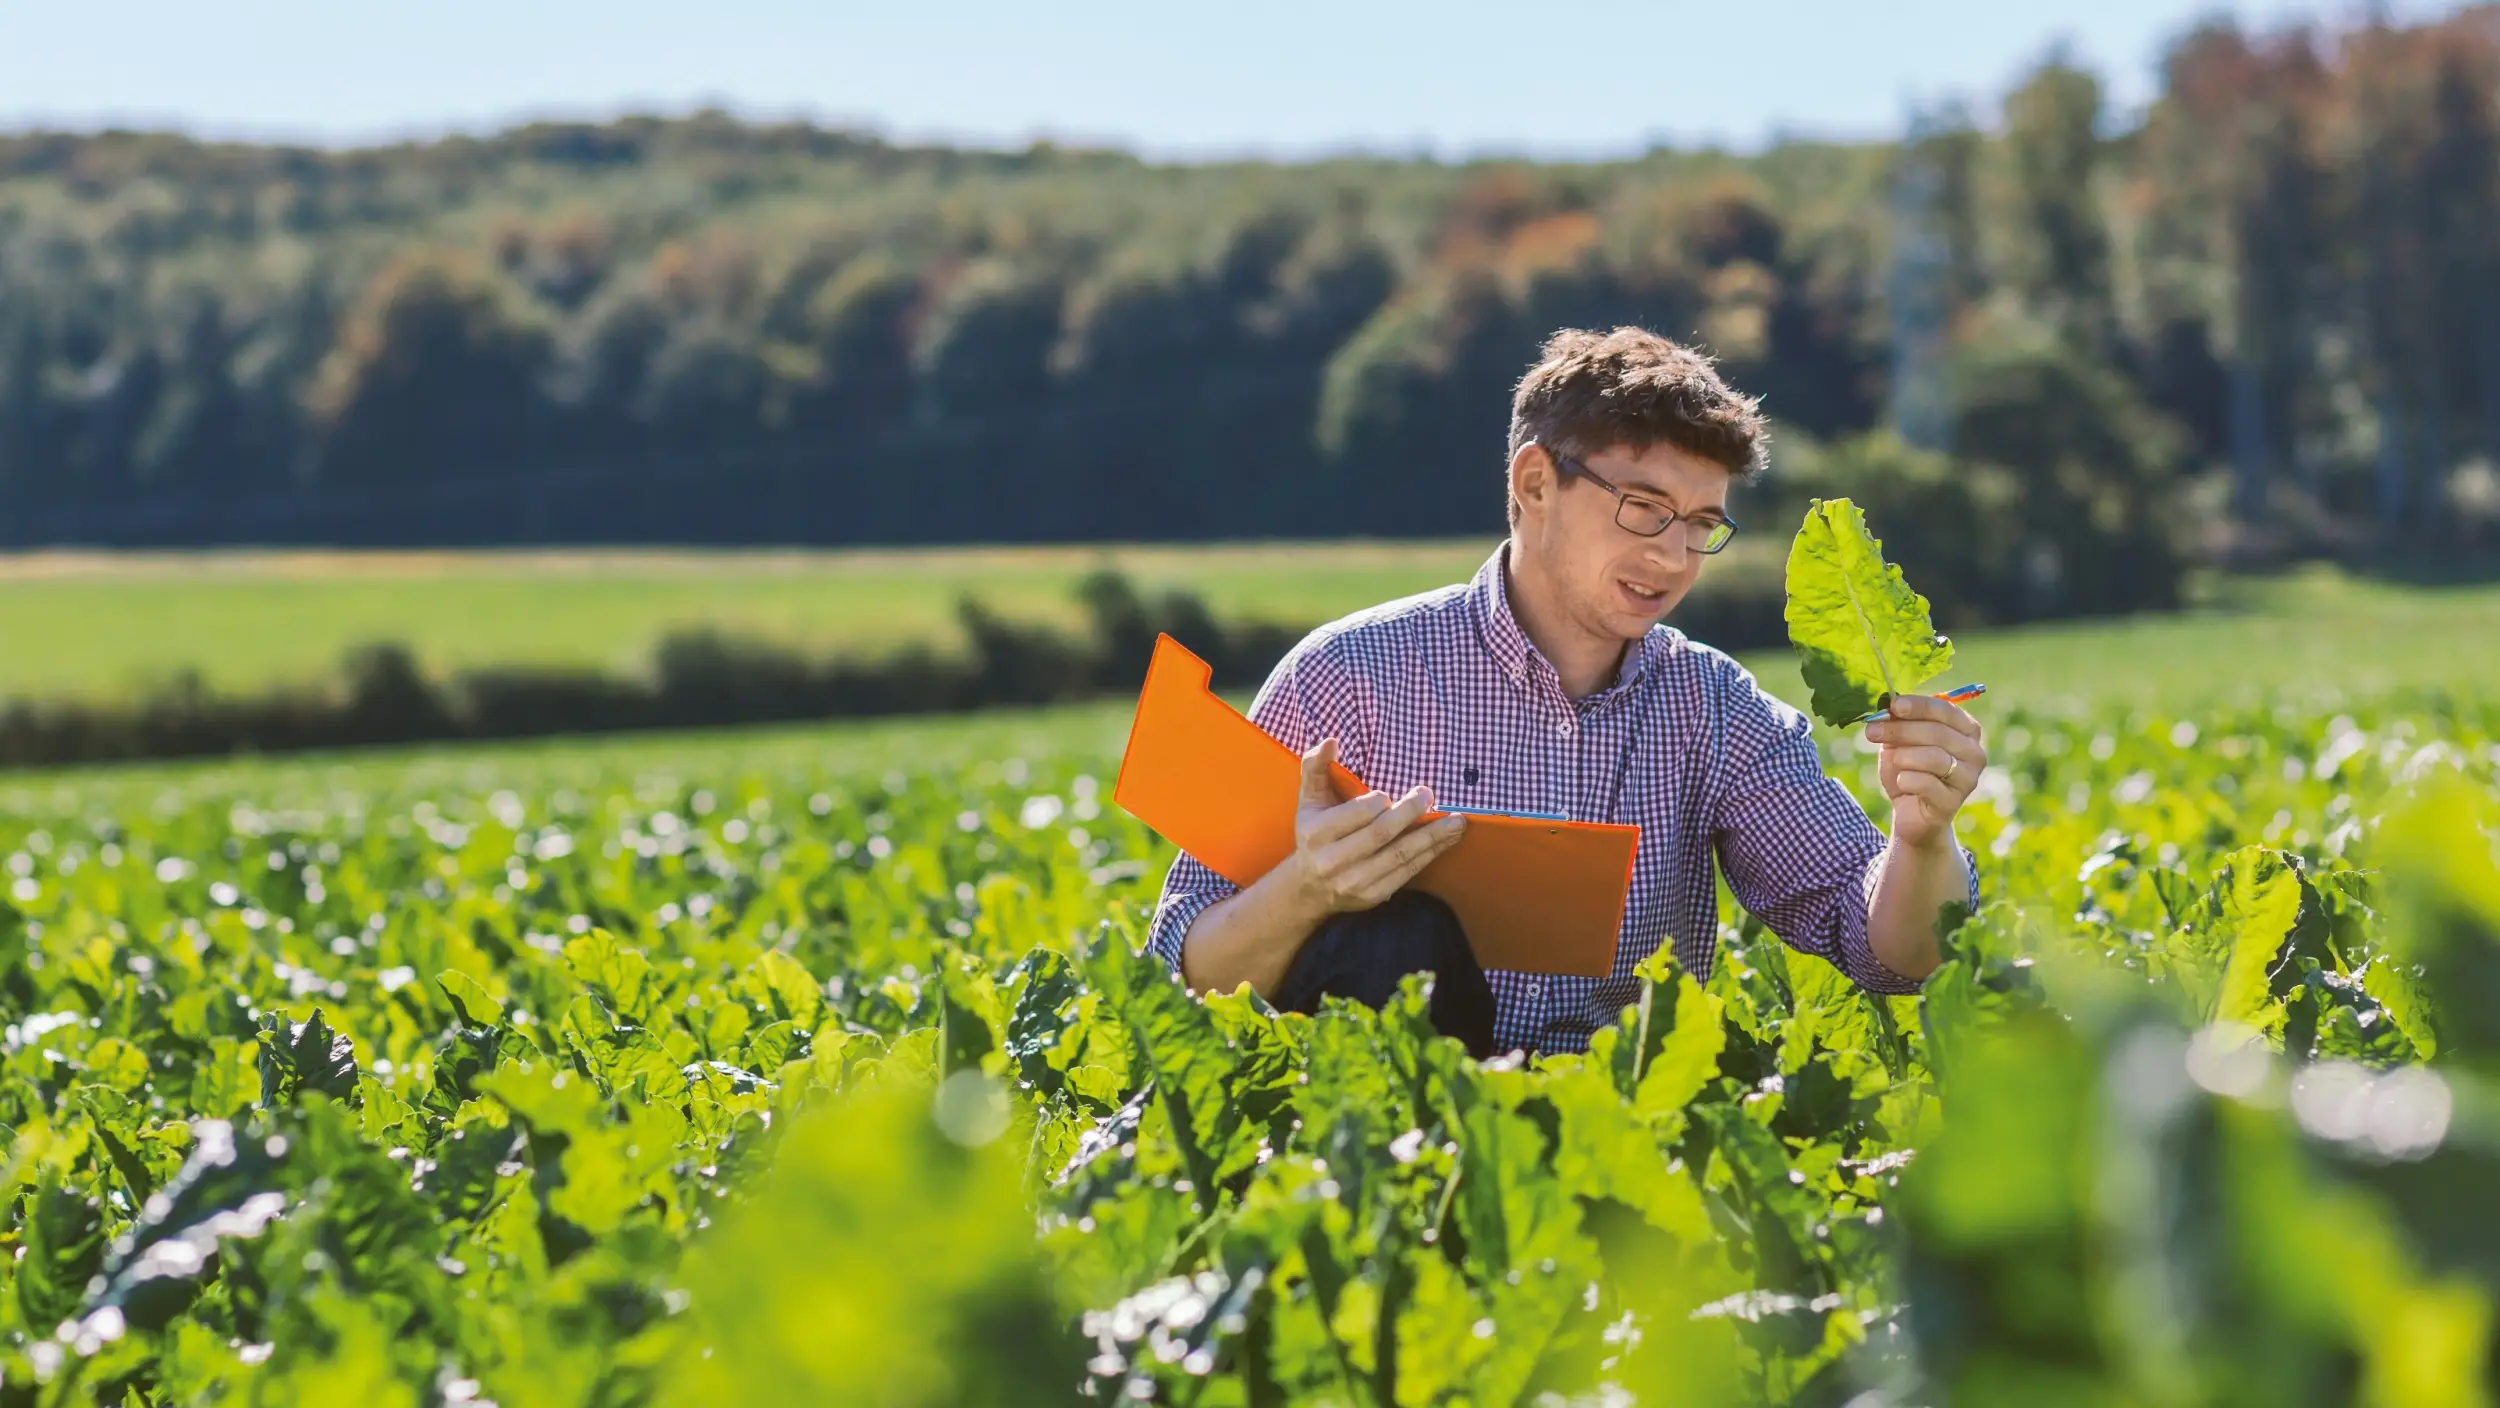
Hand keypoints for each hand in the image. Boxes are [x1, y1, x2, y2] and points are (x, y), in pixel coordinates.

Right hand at [1285, 737, 1467, 918]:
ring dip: (1432, 837)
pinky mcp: (1373, 895)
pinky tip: (1446, 841)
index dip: (1378, 803)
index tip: (1389, 794)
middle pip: (1381, 834)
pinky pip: (1407, 873)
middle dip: (1410, 813)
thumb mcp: (1308, 800)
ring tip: (1457, 822)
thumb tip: (1331, 741)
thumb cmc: (1313, 835)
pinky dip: (1429, 855)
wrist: (1309, 888)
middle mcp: (1333, 861)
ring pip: (1400, 855)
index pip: (1356, 814)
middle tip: (1429, 795)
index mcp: (1317, 833)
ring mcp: (1355, 882)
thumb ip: (1315, 767)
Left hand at [1865, 694, 1985, 850]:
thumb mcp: (1899, 743)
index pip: (1946, 711)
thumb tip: (1888, 707)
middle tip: (1872, 731)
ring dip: (1903, 756)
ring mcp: (1968, 779)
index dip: (1919, 706)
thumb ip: (1898, 723)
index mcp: (1967, 731)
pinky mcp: (1953, 802)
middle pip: (1938, 733)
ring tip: (1893, 761)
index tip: (1894, 705)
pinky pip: (1927, 783)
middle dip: (1901, 730)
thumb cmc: (1908, 771)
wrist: (1911, 814)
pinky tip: (1901, 782)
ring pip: (1934, 757)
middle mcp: (1974, 753)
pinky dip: (1906, 779)